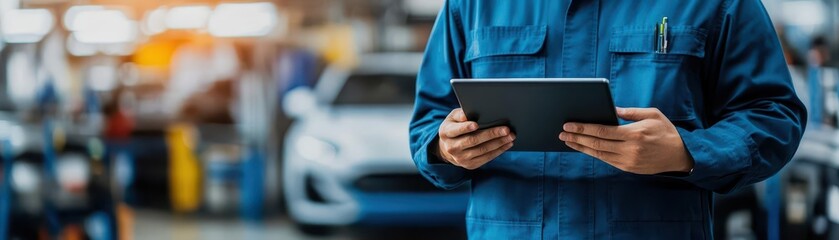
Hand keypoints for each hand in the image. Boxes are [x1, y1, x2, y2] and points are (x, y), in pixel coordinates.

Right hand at [435, 108, 514, 169]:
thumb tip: (468, 115)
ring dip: (498, 143)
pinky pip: (486, 158)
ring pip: (482, 150)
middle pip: (473, 140)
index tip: (476, 125)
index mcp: (446, 133)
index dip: (465, 128)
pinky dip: (498, 151)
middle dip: (491, 134)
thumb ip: (460, 114)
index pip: (456, 130)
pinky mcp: (470, 165)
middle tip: (506, 129)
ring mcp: (461, 158)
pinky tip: (507, 144)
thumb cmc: (455, 126)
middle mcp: (452, 147)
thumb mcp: (453, 117)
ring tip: (511, 136)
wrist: (448, 148)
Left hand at [559, 107, 693, 174]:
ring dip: (580, 147)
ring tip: (567, 141)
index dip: (583, 128)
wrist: (681, 155)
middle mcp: (630, 149)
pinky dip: (592, 154)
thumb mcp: (652, 114)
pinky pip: (606, 160)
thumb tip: (610, 110)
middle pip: (596, 143)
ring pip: (598, 154)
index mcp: (635, 134)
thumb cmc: (666, 131)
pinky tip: (583, 148)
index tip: (569, 125)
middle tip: (562, 133)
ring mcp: (628, 161)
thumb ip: (631, 112)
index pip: (602, 131)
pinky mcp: (628, 168)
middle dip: (577, 138)